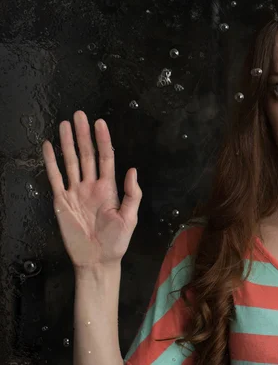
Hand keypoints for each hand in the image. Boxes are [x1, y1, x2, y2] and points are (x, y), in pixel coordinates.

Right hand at [42, 110, 142, 268]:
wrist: (97, 260)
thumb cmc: (117, 241)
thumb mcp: (130, 217)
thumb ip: (131, 194)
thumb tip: (132, 170)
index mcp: (109, 188)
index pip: (105, 158)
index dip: (103, 140)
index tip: (100, 123)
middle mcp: (91, 185)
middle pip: (86, 155)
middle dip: (83, 135)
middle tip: (79, 115)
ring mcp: (75, 192)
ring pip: (70, 162)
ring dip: (67, 143)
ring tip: (64, 124)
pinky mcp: (61, 201)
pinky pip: (55, 178)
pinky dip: (51, 162)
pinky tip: (48, 147)